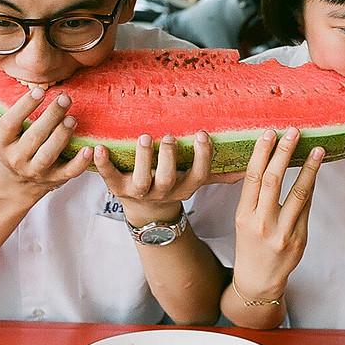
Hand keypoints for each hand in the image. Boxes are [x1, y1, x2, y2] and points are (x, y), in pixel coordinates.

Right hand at [0, 90, 91, 195]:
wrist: (17, 183)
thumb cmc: (7, 147)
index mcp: (1, 143)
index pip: (10, 124)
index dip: (24, 108)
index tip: (38, 91)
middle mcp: (17, 158)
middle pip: (33, 138)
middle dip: (50, 118)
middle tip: (64, 99)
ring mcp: (37, 171)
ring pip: (49, 155)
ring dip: (62, 137)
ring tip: (73, 119)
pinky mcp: (55, 179)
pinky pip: (68, 173)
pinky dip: (80, 163)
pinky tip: (89, 150)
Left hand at [94, 131, 224, 221]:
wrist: (145, 211)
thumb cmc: (172, 184)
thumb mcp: (193, 180)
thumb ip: (218, 172)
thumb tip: (248, 167)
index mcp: (184, 188)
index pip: (199, 175)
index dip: (202, 157)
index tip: (202, 134)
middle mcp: (163, 193)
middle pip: (167, 180)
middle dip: (168, 158)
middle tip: (167, 137)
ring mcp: (139, 193)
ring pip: (141, 181)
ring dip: (142, 159)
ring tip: (143, 137)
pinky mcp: (117, 189)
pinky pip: (109, 178)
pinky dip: (102, 164)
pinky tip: (97, 148)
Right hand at [232, 128, 323, 299]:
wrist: (258, 280)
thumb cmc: (250, 244)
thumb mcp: (243, 220)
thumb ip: (255, 195)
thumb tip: (271, 160)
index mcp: (243, 215)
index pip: (252, 178)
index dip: (262, 153)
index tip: (270, 133)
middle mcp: (261, 223)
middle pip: (273, 181)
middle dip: (284, 153)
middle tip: (294, 132)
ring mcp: (282, 232)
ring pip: (298, 193)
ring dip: (309, 168)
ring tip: (317, 149)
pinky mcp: (299, 238)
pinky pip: (307, 207)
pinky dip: (311, 186)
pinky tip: (315, 171)